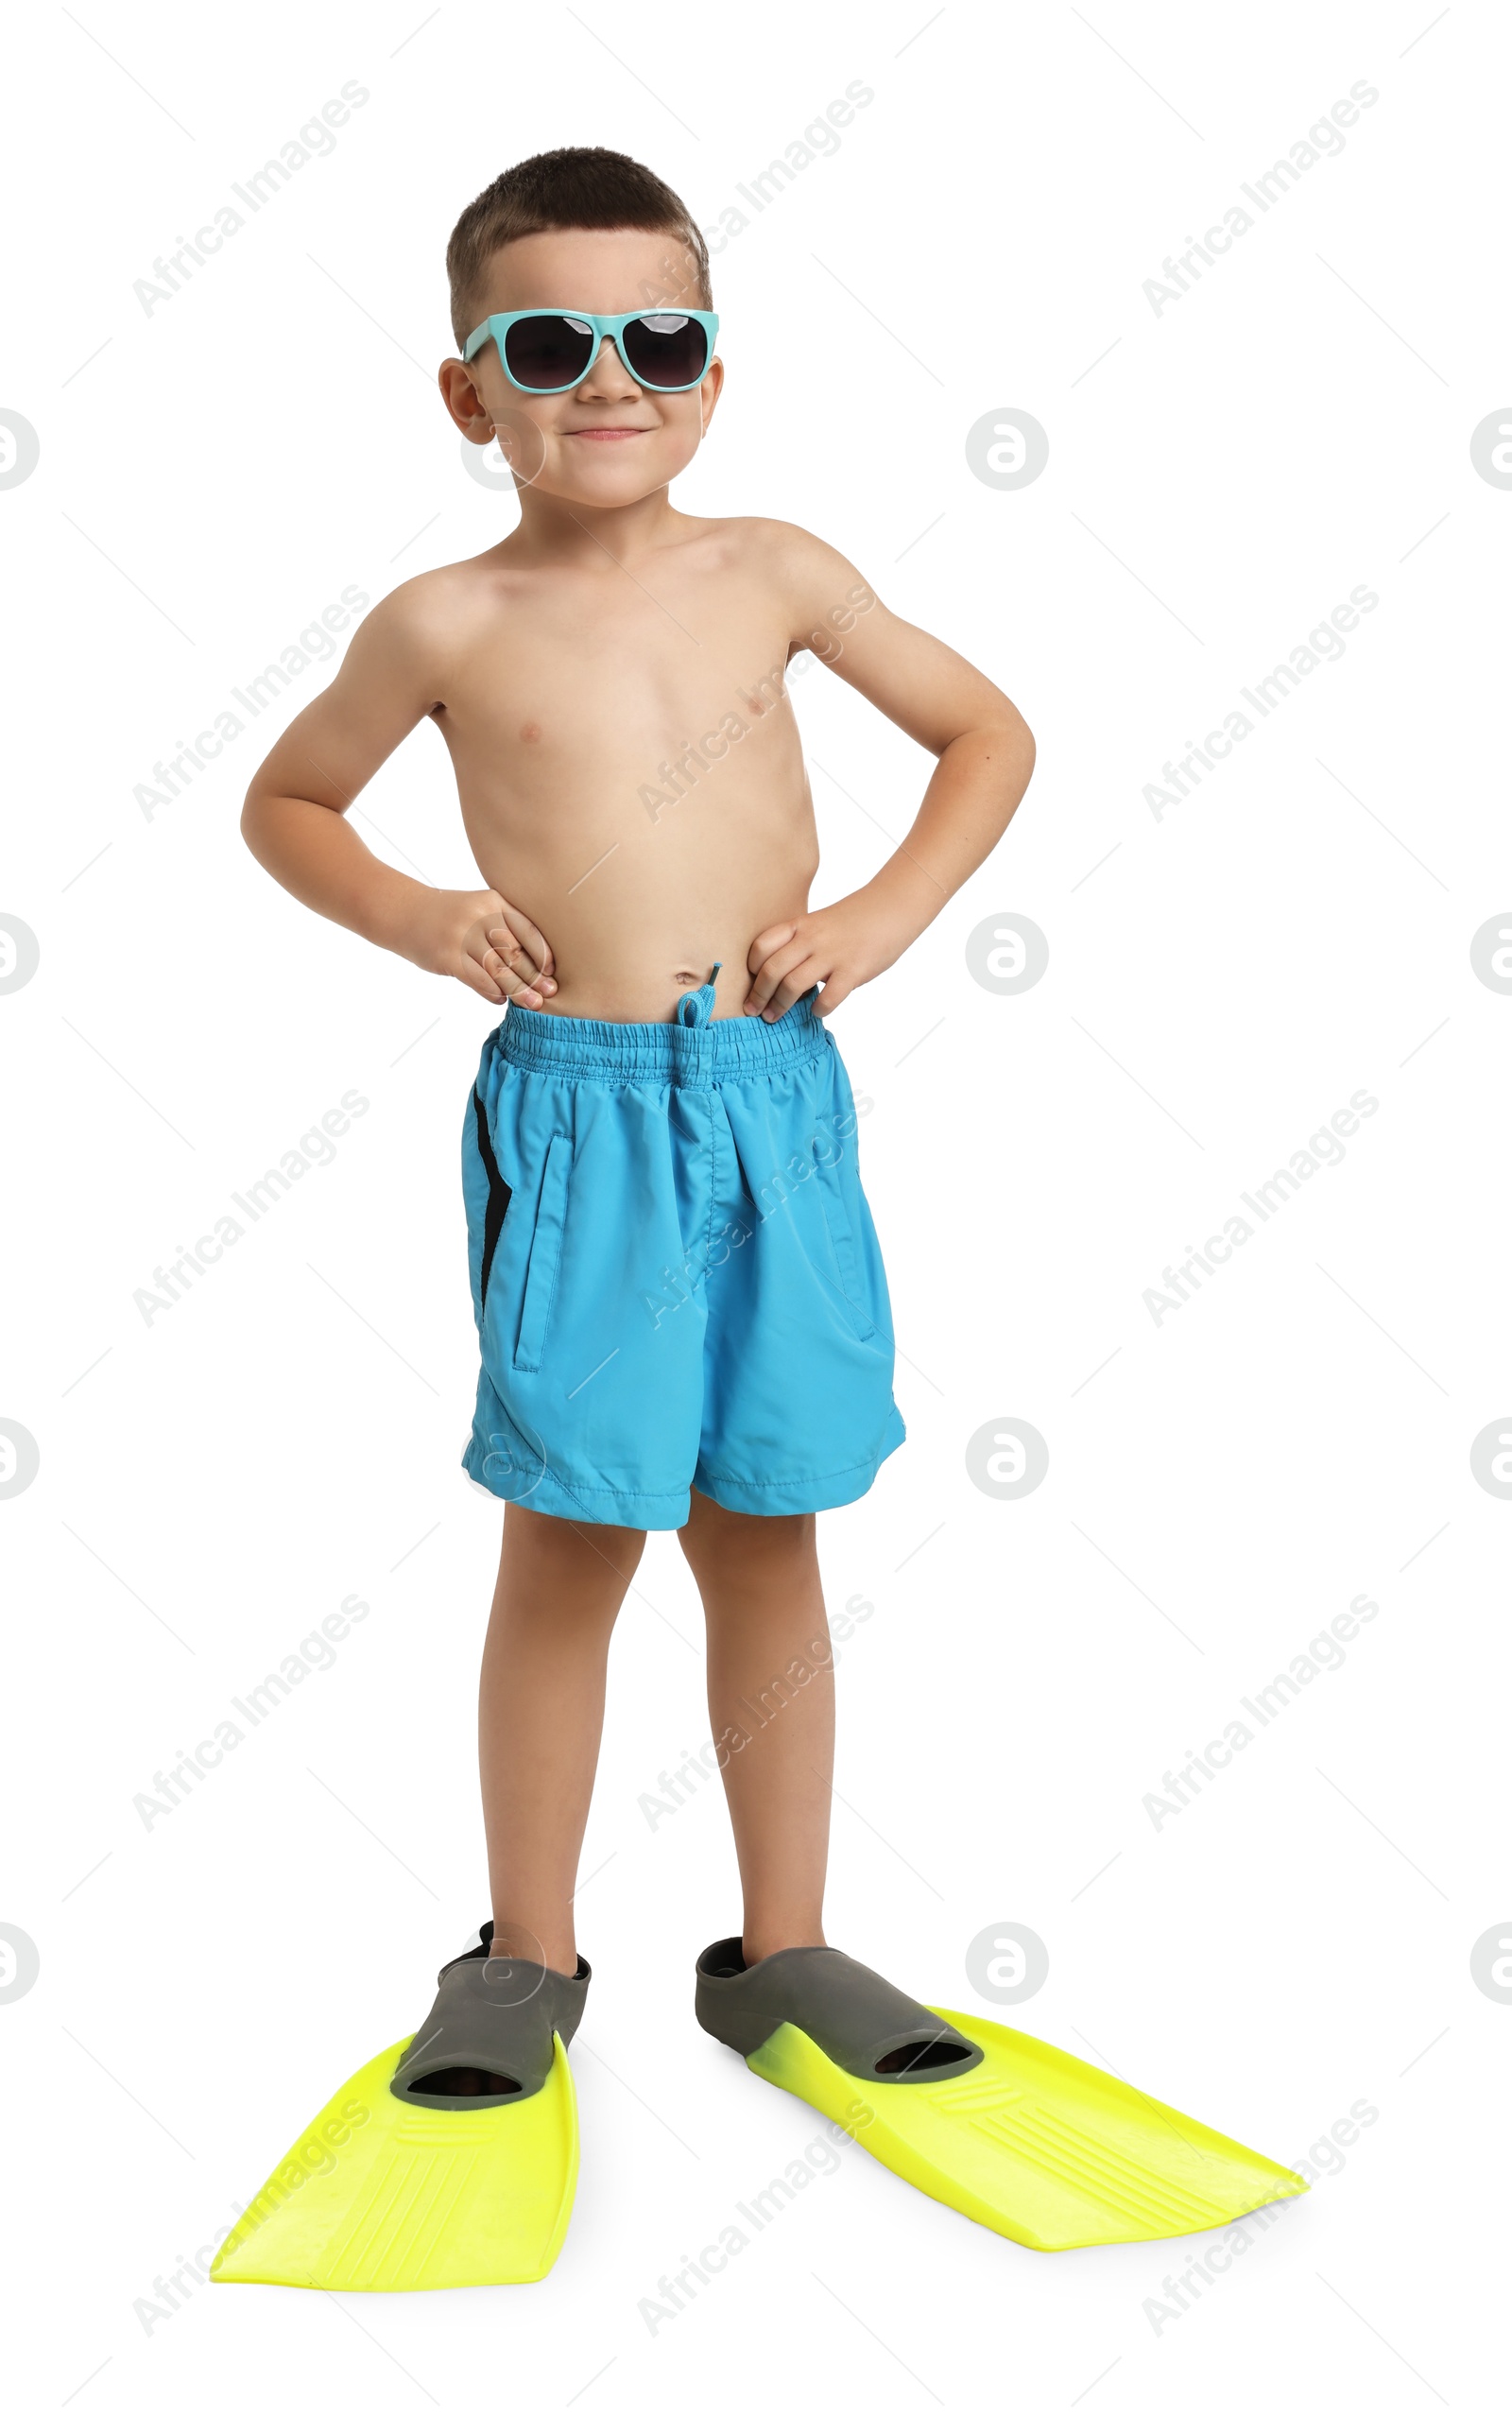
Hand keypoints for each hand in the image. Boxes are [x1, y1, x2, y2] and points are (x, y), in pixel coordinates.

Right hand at [408, 887, 556, 1006]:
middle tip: (550, 993)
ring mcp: (462, 936)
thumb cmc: (450, 916)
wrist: (405, 912)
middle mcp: (480, 917)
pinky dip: (493, 993)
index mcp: (493, 902)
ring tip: (533, 1004)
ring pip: (499, 969)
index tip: (552, 971)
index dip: (543, 953)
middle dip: (535, 975)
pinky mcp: (447, 956)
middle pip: (516, 952)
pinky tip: (500, 1000)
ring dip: (519, 990)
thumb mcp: (478, 908)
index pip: (527, 930)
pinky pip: (477, 979)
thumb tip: (536, 963)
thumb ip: (503, 926)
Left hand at [744, 895, 905, 1020]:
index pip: (762, 946)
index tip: (752, 981)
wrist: (891, 908)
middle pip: (772, 970)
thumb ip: (800, 944)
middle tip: (753, 1010)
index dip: (752, 968)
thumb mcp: (818, 923)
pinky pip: (829, 998)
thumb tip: (780, 975)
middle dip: (758, 996)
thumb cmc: (853, 920)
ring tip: (773, 1018)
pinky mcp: (854, 970)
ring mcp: (833, 955)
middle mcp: (812, 939)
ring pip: (793, 985)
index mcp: (800, 925)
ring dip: (779, 1006)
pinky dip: (818, 1009)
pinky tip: (816, 1010)